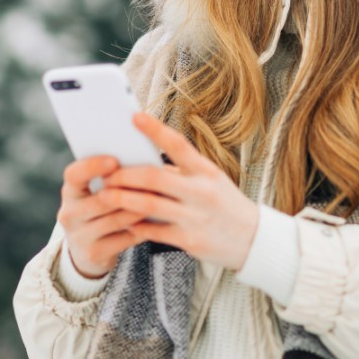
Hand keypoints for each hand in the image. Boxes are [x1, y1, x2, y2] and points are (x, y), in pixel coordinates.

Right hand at [57, 156, 147, 277]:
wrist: (87, 250)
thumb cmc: (100, 209)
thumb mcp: (96, 192)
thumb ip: (111, 177)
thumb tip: (141, 161)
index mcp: (70, 191)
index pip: (73, 175)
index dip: (92, 166)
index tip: (114, 161)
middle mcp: (69, 214)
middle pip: (102, 199)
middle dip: (129, 190)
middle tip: (155, 180)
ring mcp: (79, 236)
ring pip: (116, 219)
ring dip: (140, 208)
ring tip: (160, 198)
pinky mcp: (94, 253)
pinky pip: (125, 238)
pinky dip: (143, 228)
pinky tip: (157, 220)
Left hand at [101, 113, 259, 270]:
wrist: (254, 239)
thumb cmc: (225, 204)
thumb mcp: (211, 181)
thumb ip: (182, 172)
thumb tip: (145, 162)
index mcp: (207, 171)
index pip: (178, 145)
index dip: (155, 130)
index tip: (135, 118)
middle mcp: (202, 191)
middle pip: (154, 177)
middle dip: (125, 175)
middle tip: (107, 174)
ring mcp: (196, 217)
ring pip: (149, 205)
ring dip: (122, 199)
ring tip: (104, 196)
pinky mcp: (190, 240)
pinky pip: (154, 231)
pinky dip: (135, 225)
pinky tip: (123, 221)